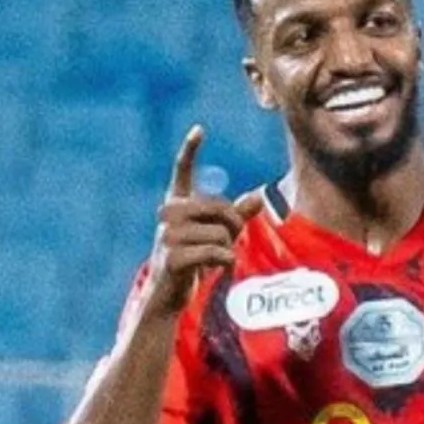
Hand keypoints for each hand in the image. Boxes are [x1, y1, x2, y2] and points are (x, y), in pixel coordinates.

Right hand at [139, 126, 262, 318]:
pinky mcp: (173, 257)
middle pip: (220, 208)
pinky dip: (226, 261)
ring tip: (215, 258)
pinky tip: (218, 267)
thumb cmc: (191, 262)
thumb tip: (257, 198)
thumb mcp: (215, 236)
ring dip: (229, 248)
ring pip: (222, 233)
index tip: (199, 130)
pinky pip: (217, 251)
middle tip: (227, 242)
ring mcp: (168, 235)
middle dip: (234, 226)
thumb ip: (235, 217)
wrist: (166, 294)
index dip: (190, 151)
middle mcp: (169, 215)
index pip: (182, 172)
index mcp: (177, 205)